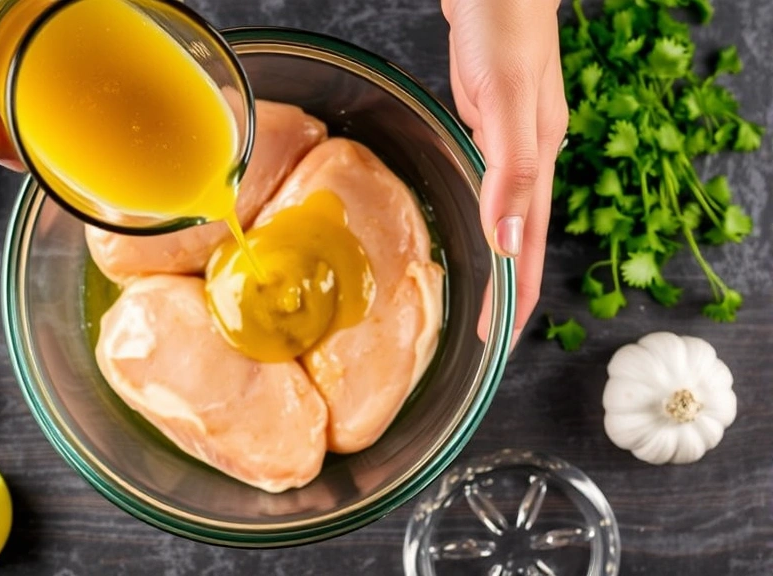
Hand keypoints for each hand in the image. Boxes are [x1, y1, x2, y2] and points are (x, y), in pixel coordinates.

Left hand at [442, 0, 567, 344]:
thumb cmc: (506, 23)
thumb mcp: (509, 97)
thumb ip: (510, 165)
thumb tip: (507, 237)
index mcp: (538, 158)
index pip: (530, 245)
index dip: (516, 295)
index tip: (498, 341)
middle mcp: (527, 156)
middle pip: (520, 238)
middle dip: (507, 290)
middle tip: (484, 335)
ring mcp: (507, 138)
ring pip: (504, 214)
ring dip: (496, 257)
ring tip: (479, 294)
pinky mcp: (487, 120)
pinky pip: (486, 182)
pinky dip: (479, 213)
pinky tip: (467, 219)